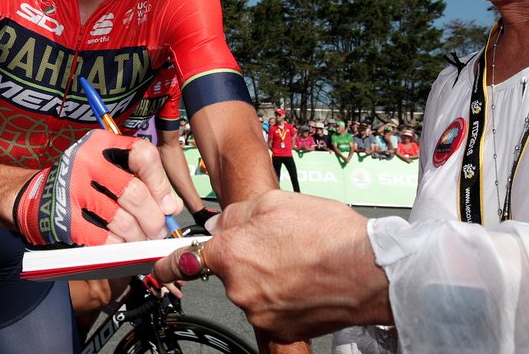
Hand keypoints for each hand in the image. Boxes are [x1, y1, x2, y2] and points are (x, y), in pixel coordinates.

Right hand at [14, 128, 178, 245]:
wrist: (29, 198)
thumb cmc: (79, 184)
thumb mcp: (108, 171)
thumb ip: (141, 182)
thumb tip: (171, 207)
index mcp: (101, 143)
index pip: (143, 155)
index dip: (160, 183)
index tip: (167, 206)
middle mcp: (86, 160)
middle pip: (134, 192)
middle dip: (153, 218)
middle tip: (158, 231)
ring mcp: (72, 189)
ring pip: (122, 219)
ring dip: (138, 236)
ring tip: (142, 241)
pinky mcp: (64, 218)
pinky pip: (102, 239)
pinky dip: (118, 248)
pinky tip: (122, 249)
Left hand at [153, 191, 391, 340]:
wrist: (370, 272)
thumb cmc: (330, 235)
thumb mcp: (278, 201)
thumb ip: (239, 213)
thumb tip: (221, 224)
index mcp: (231, 252)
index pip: (183, 260)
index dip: (168, 262)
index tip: (159, 265)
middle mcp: (238, 288)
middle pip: (228, 269)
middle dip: (246, 256)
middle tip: (278, 242)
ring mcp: (258, 312)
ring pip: (251, 288)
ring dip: (266, 275)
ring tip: (300, 259)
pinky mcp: (279, 328)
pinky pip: (270, 306)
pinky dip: (282, 294)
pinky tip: (306, 278)